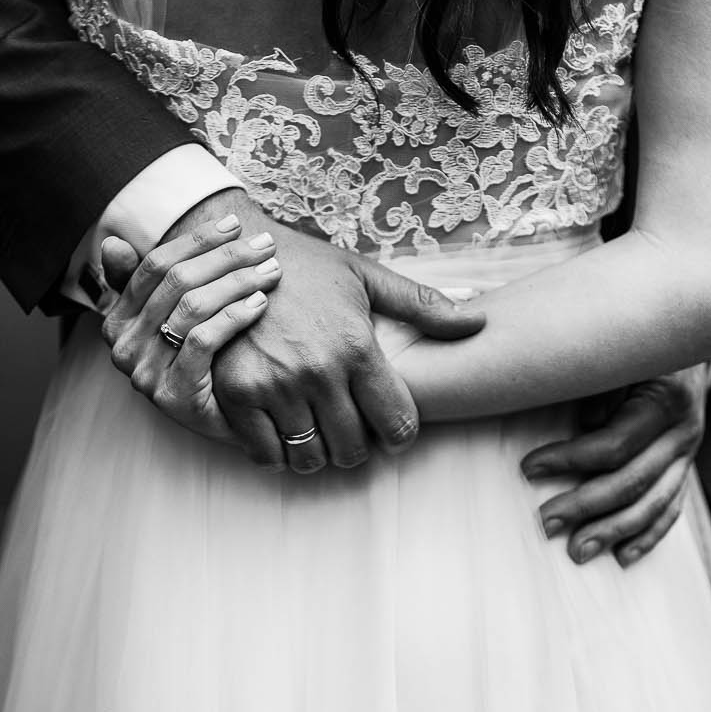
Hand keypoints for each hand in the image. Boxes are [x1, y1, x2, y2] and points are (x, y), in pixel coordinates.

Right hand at [97, 213, 283, 445]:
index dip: (196, 241)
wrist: (225, 423)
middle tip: (265, 244)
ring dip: (237, 281)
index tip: (235, 224)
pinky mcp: (172, 395)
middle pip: (176, 282)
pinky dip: (234, 316)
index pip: (154, 266)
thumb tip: (113, 243)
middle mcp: (122, 345)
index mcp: (117, 320)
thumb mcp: (172, 318)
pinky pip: (203, 341)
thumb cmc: (205, 362)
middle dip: (225, 257)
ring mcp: (144, 373)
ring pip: (191, 307)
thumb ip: (148, 281)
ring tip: (271, 271)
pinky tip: (260, 303)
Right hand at [106, 188, 484, 470]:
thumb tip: (479, 321)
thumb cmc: (305, 266)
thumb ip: (423, 304)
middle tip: (353, 434)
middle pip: (354, 449)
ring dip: (318, 455)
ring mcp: (274, 386)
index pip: (397, 424)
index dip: (400, 435)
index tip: (391, 429)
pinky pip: (265, 452)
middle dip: (360, 448)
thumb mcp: (366, 276)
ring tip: (318, 436)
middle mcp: (317, 372)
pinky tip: (283, 434)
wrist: (231, 254)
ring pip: (309, 457)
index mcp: (356, 347)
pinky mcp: (235, 395)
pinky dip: (278, 453)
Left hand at [519, 362, 710, 567]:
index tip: (527, 468)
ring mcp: (689, 454)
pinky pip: (671, 508)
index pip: (614, 443)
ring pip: (653, 503)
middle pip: (632, 481)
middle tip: (545, 524)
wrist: (691, 338)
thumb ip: (600, 383)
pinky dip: (649, 535)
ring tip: (577, 552)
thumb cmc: (637, 347)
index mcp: (665, 401)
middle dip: (585, 506)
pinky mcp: (686, 467)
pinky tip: (623, 557)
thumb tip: (586, 423)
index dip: (570, 459)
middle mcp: (683, 432)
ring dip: (614, 532)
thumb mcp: (619, 354)